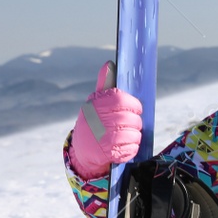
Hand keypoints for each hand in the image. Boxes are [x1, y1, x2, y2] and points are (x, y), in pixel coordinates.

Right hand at [69, 61, 143, 178]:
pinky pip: (132, 148)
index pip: (122, 100)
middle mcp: (98, 120)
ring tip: (124, 136)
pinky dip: (131, 148)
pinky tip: (122, 147)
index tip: (135, 109)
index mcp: (95, 105)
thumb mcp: (96, 103)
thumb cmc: (94, 122)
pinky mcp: (108, 153)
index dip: (134, 105)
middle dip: (135, 123)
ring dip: (134, 136)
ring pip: (134, 134)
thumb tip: (109, 64)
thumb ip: (105, 85)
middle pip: (132, 119)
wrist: (83, 151)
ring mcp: (102, 138)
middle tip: (129, 125)